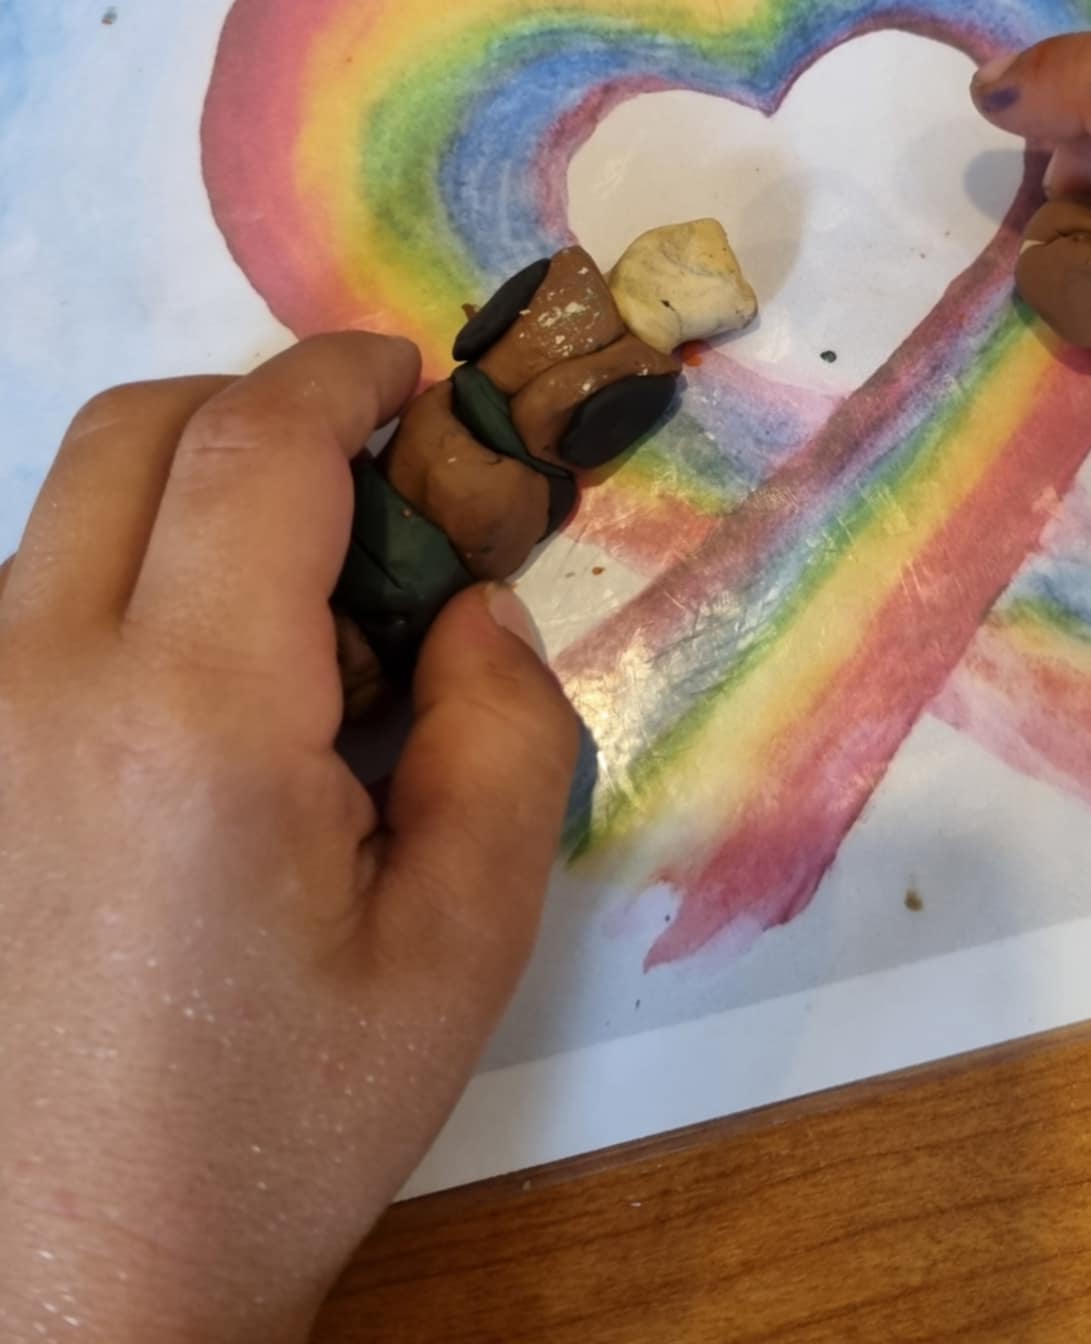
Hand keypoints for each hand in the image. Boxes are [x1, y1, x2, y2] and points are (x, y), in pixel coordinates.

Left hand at [0, 336, 577, 1342]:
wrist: (67, 1286)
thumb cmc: (277, 1125)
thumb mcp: (462, 948)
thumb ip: (506, 738)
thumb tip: (472, 607)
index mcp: (188, 715)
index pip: (256, 446)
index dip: (343, 374)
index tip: (411, 378)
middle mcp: (35, 681)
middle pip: (135, 432)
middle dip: (260, 409)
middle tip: (366, 487)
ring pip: (69, 513)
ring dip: (188, 500)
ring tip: (289, 622)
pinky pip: (29, 604)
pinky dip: (124, 583)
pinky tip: (192, 711)